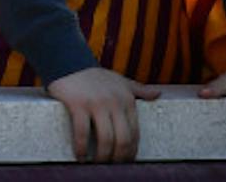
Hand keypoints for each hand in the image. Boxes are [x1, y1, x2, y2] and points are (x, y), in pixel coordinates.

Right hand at [45, 66, 159, 162]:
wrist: (67, 60)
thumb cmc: (94, 74)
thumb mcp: (120, 80)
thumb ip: (139, 89)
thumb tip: (158, 94)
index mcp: (127, 100)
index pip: (134, 132)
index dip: (131, 151)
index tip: (124, 160)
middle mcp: (114, 102)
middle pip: (123, 139)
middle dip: (119, 157)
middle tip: (112, 165)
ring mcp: (96, 103)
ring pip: (105, 138)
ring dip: (102, 156)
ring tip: (97, 163)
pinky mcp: (78, 104)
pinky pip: (82, 132)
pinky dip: (81, 148)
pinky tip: (80, 156)